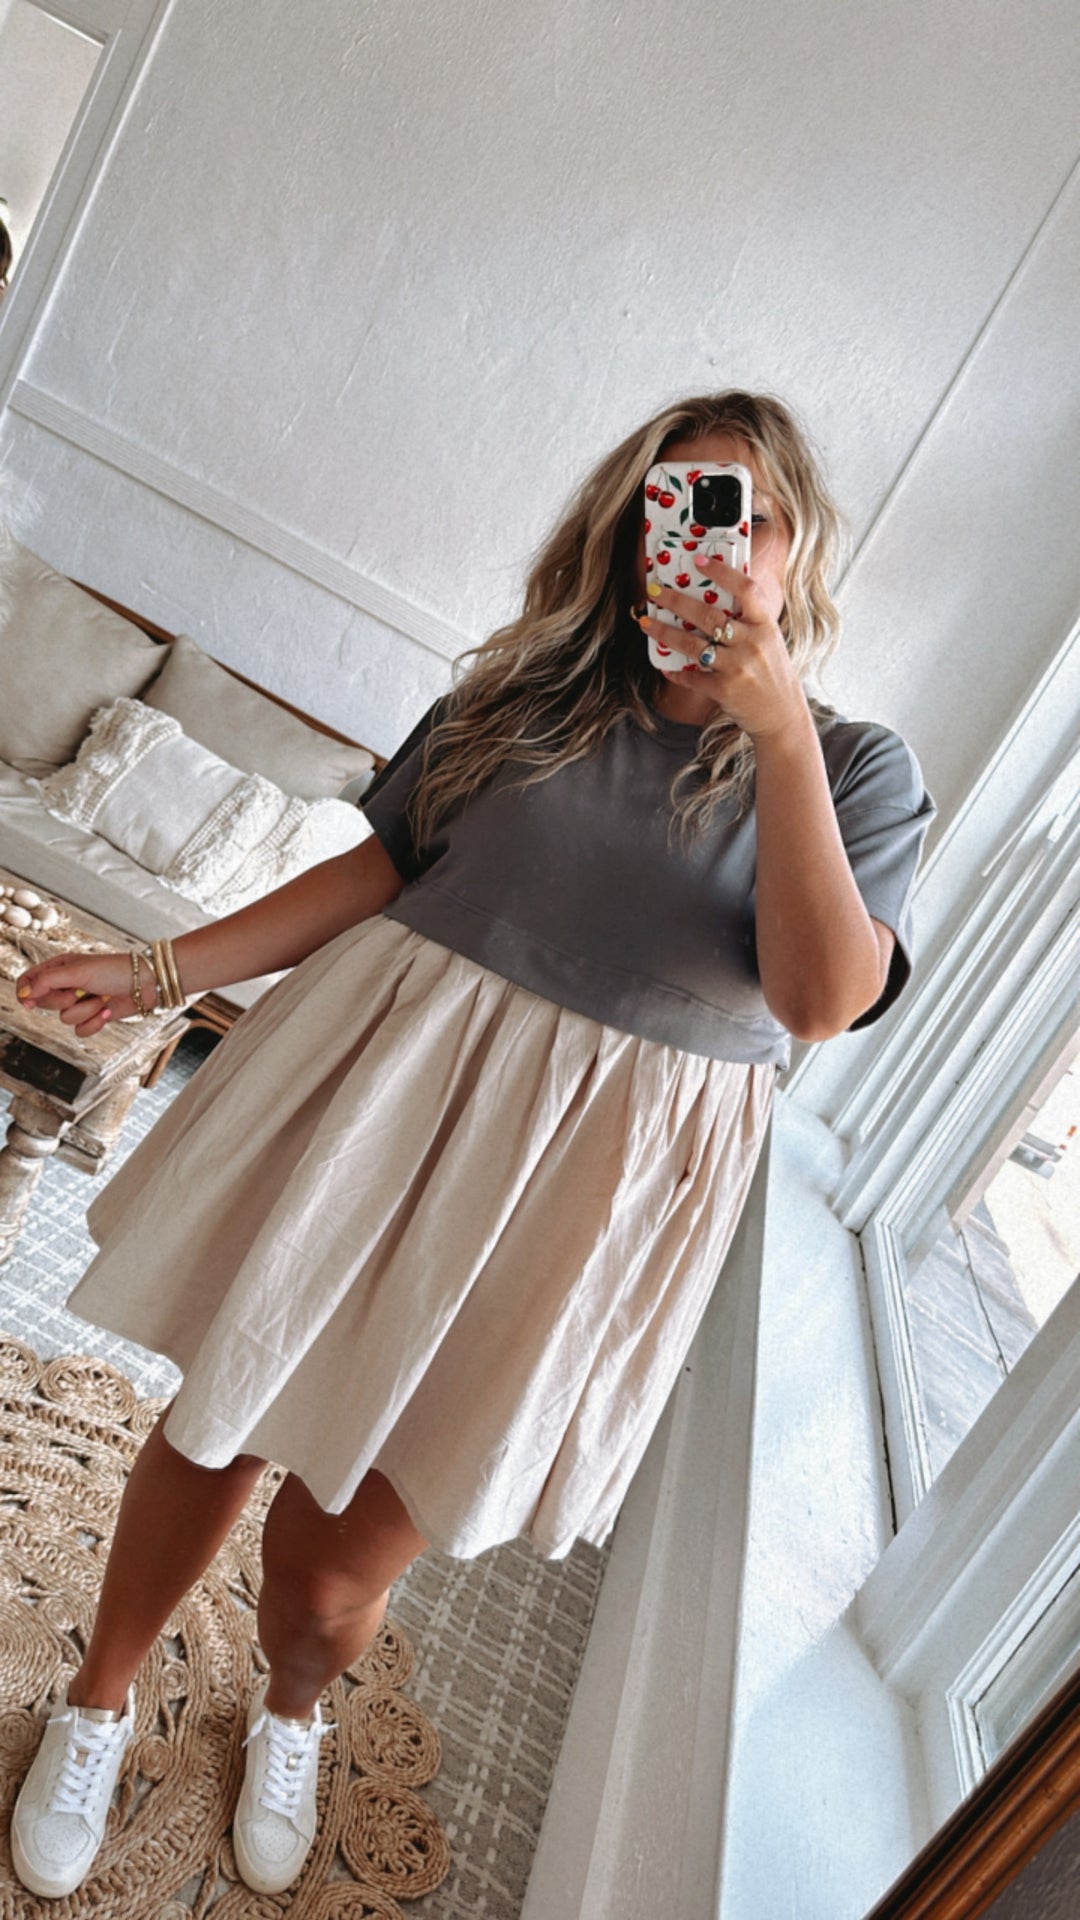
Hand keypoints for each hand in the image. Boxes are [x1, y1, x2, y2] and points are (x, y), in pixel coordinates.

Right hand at [15, 950, 156, 1036]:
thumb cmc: (114, 970)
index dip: (26, 992)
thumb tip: (24, 993)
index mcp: (59, 968)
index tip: (30, 1002)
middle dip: (62, 1001)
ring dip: (86, 1010)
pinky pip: (80, 1031)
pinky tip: (108, 1011)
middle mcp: (66, 985)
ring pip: (64, 1019)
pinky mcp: (92, 1017)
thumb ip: (48, 981)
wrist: (146, 984)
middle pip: (43, 1003)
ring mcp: (79, 1002)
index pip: (29, 980)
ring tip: (102, 998)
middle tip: (79, 992)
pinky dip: (95, 1023)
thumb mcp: (78, 971)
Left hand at [640, 552, 806, 741]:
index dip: (721, 572)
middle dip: (676, 601)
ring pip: (693, 645)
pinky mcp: (724, 690)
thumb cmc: (772, 674)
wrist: (782, 715)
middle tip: (655, 591)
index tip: (698, 560)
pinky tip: (666, 667)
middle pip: (709, 615)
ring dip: (665, 632)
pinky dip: (676, 673)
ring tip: (647, 623)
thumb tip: (715, 600)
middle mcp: (752, 643)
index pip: (745, 589)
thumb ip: (748, 622)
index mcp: (765, 626)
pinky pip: (692, 677)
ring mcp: (738, 667)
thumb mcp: (769, 642)